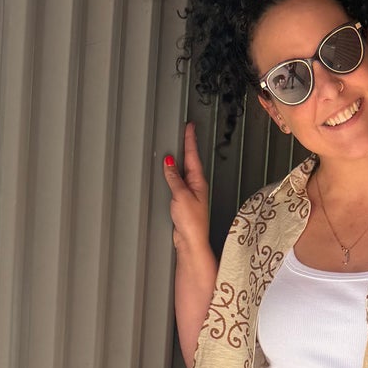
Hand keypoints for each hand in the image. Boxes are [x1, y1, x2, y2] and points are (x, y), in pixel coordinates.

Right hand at [162, 121, 211, 257]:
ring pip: (183, 171)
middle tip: (185, 131)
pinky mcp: (183, 202)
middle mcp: (196, 186)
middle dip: (187, 146)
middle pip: (189, 161)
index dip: (190, 140)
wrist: (191, 241)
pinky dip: (174, 174)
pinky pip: (178, 182)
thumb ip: (174, 177)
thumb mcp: (181, 195)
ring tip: (177, 146)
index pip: (193, 155)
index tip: (190, 126)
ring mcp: (190, 193)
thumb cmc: (191, 222)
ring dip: (179, 159)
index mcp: (198, 181)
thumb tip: (168, 161)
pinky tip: (169, 173)